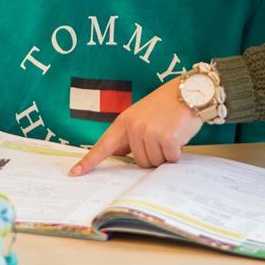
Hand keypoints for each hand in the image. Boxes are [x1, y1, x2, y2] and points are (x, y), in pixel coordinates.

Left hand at [70, 79, 202, 174]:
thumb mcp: (141, 115)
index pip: (103, 146)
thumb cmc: (167, 104)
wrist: (189, 91)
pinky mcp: (166, 139)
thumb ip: (128, 135)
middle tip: (161, 135)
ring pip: (154, 163)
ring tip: (170, 133)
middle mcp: (134, 127)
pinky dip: (176, 152)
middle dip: (152, 154)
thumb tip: (117, 153)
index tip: (75, 173)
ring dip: (165, 154)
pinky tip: (178, 136)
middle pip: (139, 161)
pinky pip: (169, 159)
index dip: (88, 161)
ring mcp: (149, 133)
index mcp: (124, 122)